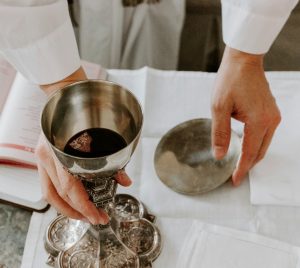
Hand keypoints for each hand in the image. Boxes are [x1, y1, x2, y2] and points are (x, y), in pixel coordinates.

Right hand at [36, 67, 131, 224]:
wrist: (67, 94)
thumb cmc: (85, 111)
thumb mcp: (101, 135)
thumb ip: (113, 159)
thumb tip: (125, 180)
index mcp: (62, 149)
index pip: (71, 188)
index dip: (85, 207)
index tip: (99, 217)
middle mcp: (48, 155)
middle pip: (59, 195)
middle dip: (78, 212)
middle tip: (95, 219)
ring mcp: (42, 155)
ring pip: (49, 193)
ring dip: (66, 208)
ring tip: (83, 215)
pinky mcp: (43, 155)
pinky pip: (48, 183)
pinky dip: (60, 196)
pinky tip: (72, 200)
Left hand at [211, 47, 280, 185]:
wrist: (243, 61)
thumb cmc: (230, 81)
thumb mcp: (219, 108)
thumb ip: (220, 133)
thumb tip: (220, 155)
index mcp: (259, 121)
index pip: (250, 153)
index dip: (242, 169)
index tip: (234, 181)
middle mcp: (271, 120)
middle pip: (260, 151)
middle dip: (248, 165)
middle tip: (235, 176)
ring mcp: (273, 116)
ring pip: (263, 144)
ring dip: (252, 155)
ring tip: (238, 164)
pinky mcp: (271, 111)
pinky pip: (265, 134)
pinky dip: (255, 144)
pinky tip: (244, 146)